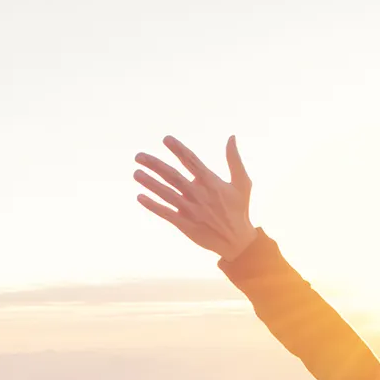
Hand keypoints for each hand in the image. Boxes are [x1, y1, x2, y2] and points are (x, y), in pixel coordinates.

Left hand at [134, 136, 257, 261]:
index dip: (178, 149)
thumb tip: (231, 137)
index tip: (166, 139)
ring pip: (166, 193)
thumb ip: (234, 160)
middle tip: (139, 156)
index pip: (191, 160)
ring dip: (150, 183)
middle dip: (154, 164)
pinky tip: (140, 197)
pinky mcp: (186, 225)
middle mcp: (199, 195)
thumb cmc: (239, 210)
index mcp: (211, 183)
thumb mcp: (242, 184)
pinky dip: (152, 205)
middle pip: (172, 176)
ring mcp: (191, 210)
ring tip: (136, 173)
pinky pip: (166, 213)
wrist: (238, 242)